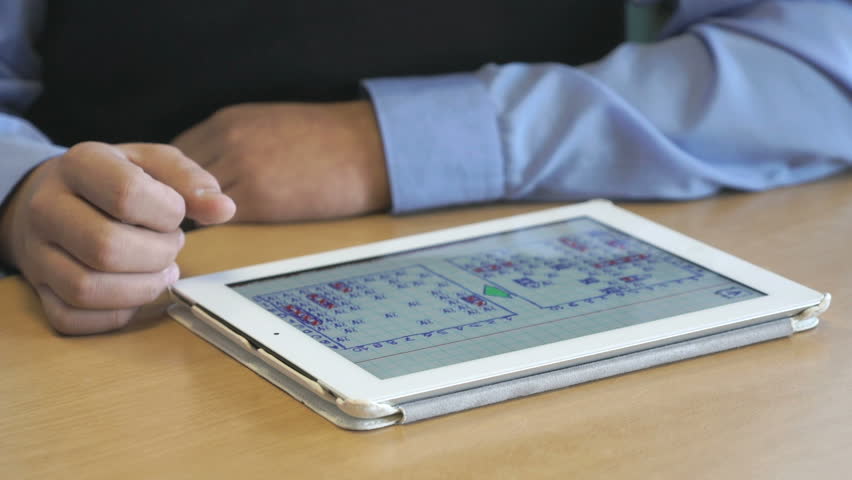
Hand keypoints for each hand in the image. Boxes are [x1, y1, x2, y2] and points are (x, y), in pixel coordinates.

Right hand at [0, 142, 234, 334]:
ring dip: (141, 288)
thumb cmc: (117, 180)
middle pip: (106, 248)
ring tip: (161, 270)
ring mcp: (37, 252)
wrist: (58, 197)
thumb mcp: (156, 165)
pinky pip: (71, 318)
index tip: (176, 213)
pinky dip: (114, 314)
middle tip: (171, 245)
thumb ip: (191, 181)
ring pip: (85, 289)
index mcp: (80, 164)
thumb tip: (224, 209)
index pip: (126, 194)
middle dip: (157, 254)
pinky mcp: (39, 289)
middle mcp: (47, 207)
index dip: (167, 212)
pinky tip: (134, 292)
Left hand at [172, 101, 389, 221]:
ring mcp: (241, 169)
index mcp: (228, 121)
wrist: (367, 147)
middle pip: (172, 179)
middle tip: (179, 223)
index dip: (169, 181)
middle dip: (173, 202)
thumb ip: (230, 144)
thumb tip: (201, 175)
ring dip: (191, 220)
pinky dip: (215, 230)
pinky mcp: (260, 199)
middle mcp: (227, 140)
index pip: (172, 155)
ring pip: (190, 203)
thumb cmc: (326, 140)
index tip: (175, 199)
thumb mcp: (267, 125)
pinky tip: (226, 236)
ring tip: (201, 234)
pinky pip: (218, 220)